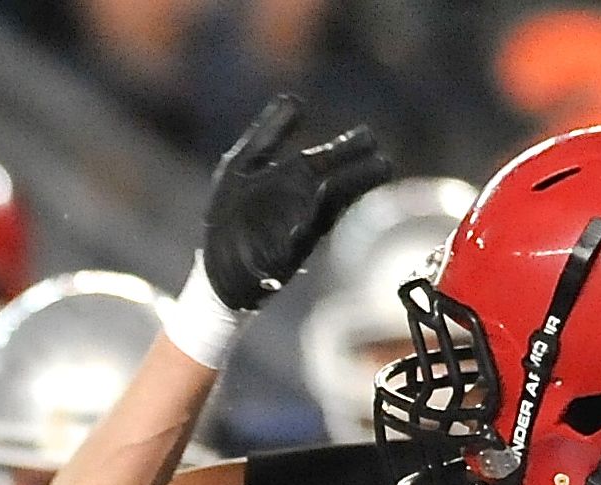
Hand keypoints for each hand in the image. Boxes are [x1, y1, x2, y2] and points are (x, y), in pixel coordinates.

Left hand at [199, 96, 393, 311]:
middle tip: (383, 163)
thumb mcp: (242, 166)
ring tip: (370, 185)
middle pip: (338, 186)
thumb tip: (294, 98)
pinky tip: (313, 217)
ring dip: (346, 200)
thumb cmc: (229, 215)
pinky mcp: (281, 260)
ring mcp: (296, 233)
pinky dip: (302, 231)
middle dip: (359, 176)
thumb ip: (268, 134)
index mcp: (299, 180)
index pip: (331, 161)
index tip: (369, 138)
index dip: (350, 150)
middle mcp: (305, 205)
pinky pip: (295, 244)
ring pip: (327, 212)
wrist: (216, 269)